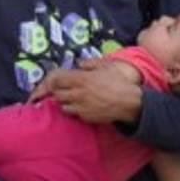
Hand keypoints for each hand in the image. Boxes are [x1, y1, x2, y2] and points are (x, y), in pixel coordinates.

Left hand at [27, 62, 142, 123]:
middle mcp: (78, 94)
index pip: (57, 80)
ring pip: (63, 106)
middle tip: (63, 89)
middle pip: (57, 94)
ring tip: (72, 98)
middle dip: (58, 92)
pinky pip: (75, 114)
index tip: (50, 83)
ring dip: (65, 102)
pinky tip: (82, 106)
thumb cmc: (118, 82)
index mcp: (81, 79)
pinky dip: (75, 110)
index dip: (51, 81)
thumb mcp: (105, 67)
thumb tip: (80, 63)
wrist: (129, 102)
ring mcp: (81, 107)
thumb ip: (89, 64)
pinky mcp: (86, 117)